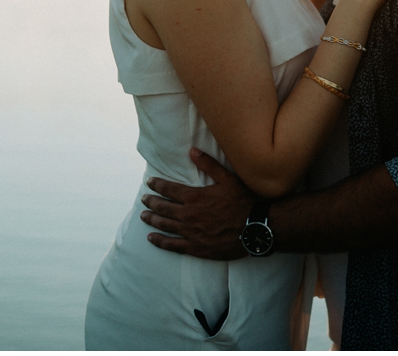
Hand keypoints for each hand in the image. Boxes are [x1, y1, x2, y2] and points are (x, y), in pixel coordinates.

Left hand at [141, 148, 255, 260]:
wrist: (254, 228)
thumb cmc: (243, 202)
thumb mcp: (228, 179)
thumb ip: (209, 165)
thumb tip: (192, 150)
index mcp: (195, 197)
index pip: (169, 189)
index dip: (157, 185)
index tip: (150, 182)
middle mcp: (188, 214)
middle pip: (163, 207)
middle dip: (151, 201)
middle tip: (143, 199)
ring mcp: (190, 232)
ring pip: (164, 225)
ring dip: (152, 219)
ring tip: (143, 216)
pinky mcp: (195, 247)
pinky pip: (172, 245)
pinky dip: (160, 241)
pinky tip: (151, 238)